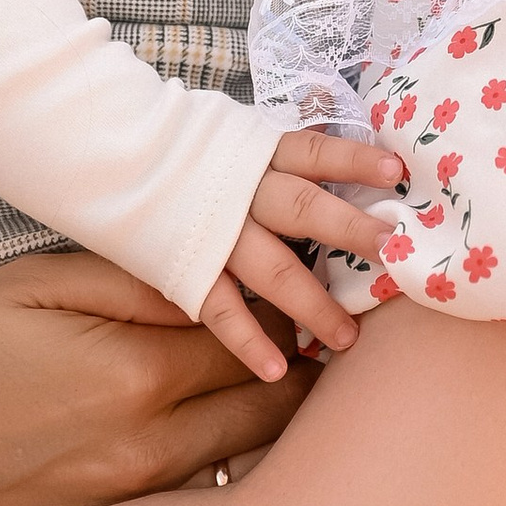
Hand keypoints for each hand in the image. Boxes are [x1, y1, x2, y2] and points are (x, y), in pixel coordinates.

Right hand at [0, 165, 306, 505]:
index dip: (297, 301)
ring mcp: (136, 488)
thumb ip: (135, 277)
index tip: (328, 276)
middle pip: (269, 398)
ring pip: (245, 446)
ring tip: (306, 363)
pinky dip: (232, 446)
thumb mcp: (36, 285)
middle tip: (338, 319)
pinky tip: (239, 415)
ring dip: (281, 406)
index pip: (255, 334)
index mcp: (138, 373)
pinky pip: (203, 478)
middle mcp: (150, 441)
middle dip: (310, 358)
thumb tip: (218, 269)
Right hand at [193, 130, 406, 382]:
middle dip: (350, 231)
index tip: (396, 173)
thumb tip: (345, 166)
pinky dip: (249, 340)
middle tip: (393, 253)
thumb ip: (283, 155)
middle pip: (304, 211)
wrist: (110, 152)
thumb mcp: (237, 135)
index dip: (354, 160)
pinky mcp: (186, 266)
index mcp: (258, 151)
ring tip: (348, 339)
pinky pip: (222, 310)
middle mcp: (242, 190)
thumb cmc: (186, 148)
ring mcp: (215, 232)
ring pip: (272, 270)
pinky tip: (277, 370)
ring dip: (313, 304)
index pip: (313, 153)